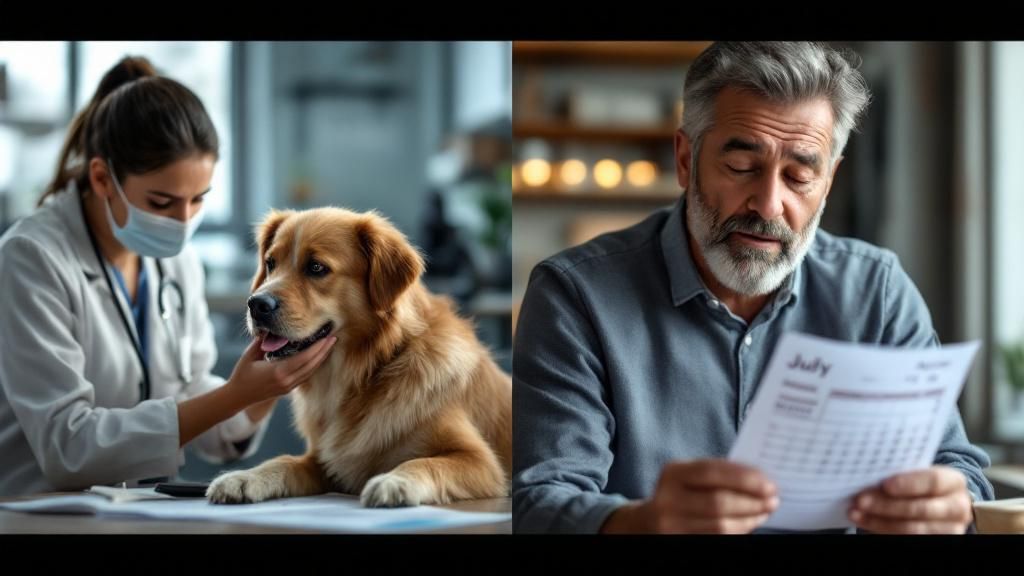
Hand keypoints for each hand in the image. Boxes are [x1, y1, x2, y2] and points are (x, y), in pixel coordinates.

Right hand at [224, 335, 335, 408]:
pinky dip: (313, 365)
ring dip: (321, 358)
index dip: (317, 347)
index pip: (304, 358)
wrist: (237, 396)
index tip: (326, 336)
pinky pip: (305, 376)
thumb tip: (272, 328)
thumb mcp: (250, 355)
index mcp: (278, 372)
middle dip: (324, 351)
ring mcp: (288, 387)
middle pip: (311, 365)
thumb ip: (262, 341)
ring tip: (329, 345)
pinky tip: (318, 356)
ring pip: (310, 371)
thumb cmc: (242, 374)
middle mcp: (286, 381)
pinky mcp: (288, 389)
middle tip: (333, 337)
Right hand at [601, 459, 778, 533]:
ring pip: (720, 525)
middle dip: (751, 501)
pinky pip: (716, 538)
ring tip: (764, 512)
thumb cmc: (678, 494)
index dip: (744, 478)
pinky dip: (738, 531)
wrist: (645, 523)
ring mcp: (671, 524)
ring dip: (749, 519)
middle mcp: (667, 498)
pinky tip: (749, 524)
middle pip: (718, 501)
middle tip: (773, 500)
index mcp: (672, 473)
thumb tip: (759, 479)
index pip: (712, 472)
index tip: (769, 483)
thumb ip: (715, 474)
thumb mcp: (687, 477)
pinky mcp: (678, 541)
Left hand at [848, 466, 973, 533]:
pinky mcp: (937, 541)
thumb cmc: (922, 482)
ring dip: (879, 520)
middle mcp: (957, 507)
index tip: (885, 484)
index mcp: (954, 482)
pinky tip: (864, 521)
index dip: (909, 483)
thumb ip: (902, 470)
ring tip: (855, 512)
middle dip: (887, 505)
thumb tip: (868, 469)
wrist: (941, 502)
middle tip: (860, 500)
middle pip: (920, 509)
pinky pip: (906, 538)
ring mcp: (949, 528)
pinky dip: (881, 528)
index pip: (933, 481)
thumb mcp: (919, 472)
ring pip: (912, 529)